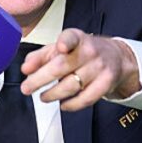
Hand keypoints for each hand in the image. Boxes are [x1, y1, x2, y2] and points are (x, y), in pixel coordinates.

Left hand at [19, 29, 140, 111]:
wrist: (115, 57)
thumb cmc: (83, 52)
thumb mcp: (61, 47)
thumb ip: (41, 57)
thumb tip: (26, 68)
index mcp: (76, 38)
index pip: (71, 38)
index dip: (66, 42)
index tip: (61, 47)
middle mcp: (89, 51)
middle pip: (62, 67)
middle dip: (40, 79)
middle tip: (27, 87)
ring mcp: (99, 68)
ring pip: (71, 86)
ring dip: (53, 94)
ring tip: (44, 97)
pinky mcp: (105, 84)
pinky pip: (86, 99)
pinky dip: (71, 105)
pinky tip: (63, 104)